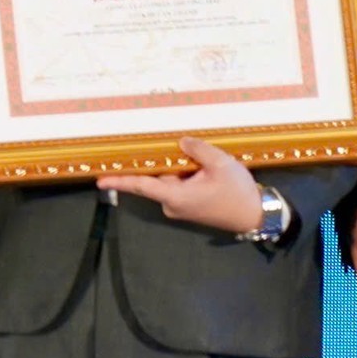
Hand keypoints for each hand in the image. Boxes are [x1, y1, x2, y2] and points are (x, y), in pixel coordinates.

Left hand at [97, 138, 263, 234]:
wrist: (258, 215)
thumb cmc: (237, 192)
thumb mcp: (220, 164)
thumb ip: (198, 150)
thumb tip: (181, 142)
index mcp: (176, 196)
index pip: (141, 186)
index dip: (120, 181)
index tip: (99, 180)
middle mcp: (173, 204)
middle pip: (156, 179)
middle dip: (157, 162)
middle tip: (159, 147)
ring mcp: (181, 207)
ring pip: (169, 181)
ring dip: (176, 168)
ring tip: (197, 157)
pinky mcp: (190, 206)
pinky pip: (179, 186)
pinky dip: (183, 174)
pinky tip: (196, 164)